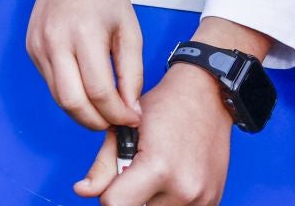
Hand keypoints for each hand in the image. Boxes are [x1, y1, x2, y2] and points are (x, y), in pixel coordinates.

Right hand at [27, 0, 143, 132]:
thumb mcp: (130, 29)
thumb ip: (132, 72)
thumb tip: (130, 110)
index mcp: (84, 32)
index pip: (99, 91)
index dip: (118, 113)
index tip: (132, 118)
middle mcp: (55, 40)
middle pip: (72, 102)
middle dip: (96, 122)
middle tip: (115, 122)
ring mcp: (38, 46)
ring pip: (58, 98)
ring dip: (82, 113)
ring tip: (103, 110)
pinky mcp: (31, 49)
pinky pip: (51, 84)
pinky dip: (70, 95)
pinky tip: (86, 89)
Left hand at [78, 61, 234, 204]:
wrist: (207, 100)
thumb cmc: (164, 108)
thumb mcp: (124, 129)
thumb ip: (102, 166)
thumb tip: (82, 191)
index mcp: (158, 168)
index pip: (114, 204)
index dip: (106, 194)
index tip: (111, 182)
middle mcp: (183, 190)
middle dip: (129, 196)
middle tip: (135, 172)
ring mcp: (201, 199)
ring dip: (148, 200)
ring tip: (154, 173)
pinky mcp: (212, 202)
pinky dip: (167, 201)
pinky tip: (170, 179)